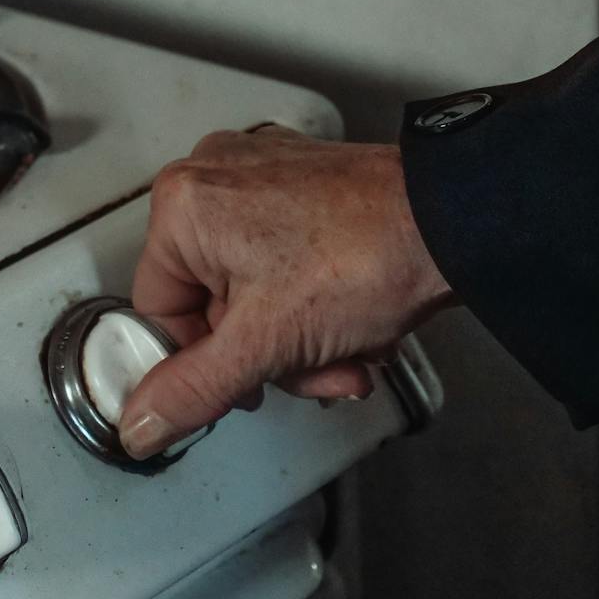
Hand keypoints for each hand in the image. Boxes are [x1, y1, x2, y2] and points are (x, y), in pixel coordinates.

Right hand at [119, 127, 451, 459]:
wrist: (458, 223)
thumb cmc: (366, 257)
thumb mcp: (264, 344)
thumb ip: (194, 390)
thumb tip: (140, 423)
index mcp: (182, 205)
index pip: (160, 310)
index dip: (205, 363)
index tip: (247, 386)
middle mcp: (215, 175)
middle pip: (215, 304)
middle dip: (272, 356)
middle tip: (314, 370)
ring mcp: (264, 174)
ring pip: (258, 290)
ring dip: (303, 340)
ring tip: (350, 352)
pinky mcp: (307, 182)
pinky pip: (288, 259)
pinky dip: (319, 301)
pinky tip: (359, 322)